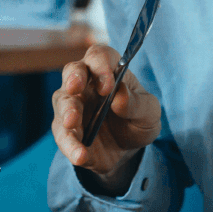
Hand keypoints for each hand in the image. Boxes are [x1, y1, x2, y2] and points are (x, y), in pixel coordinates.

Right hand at [51, 43, 162, 181]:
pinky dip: (70, 145)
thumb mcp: (149, 113)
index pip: (99, 56)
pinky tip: (80, 155)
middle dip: (73, 79)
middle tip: (76, 88)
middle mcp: (85, 83)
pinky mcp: (65, 129)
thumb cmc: (138, 119)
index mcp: (108, 70)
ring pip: (62, 102)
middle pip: (73, 71)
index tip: (108, 85)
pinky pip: (63, 134)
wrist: (128, 149)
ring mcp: (71, 105)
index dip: (101, 66)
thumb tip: (119, 96)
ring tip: (72, 124)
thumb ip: (137, 103)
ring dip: (67, 112)